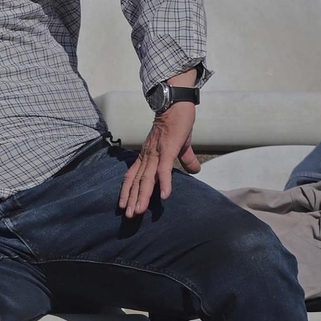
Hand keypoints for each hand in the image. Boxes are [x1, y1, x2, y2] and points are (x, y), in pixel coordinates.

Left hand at [119, 102, 200, 217]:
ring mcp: (156, 153)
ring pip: (147, 178)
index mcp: (147, 156)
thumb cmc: (177, 124)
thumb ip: (185, 160)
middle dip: (132, 199)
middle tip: (129, 216)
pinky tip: (164, 196)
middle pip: (137, 181)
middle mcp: (147, 156)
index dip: (128, 191)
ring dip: (142, 196)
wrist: (176, 104)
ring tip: (138, 212)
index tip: (124, 205)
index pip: (133, 176)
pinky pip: (164, 169)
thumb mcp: (180, 145)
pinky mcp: (168, 149)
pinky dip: (163, 183)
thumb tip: (196, 171)